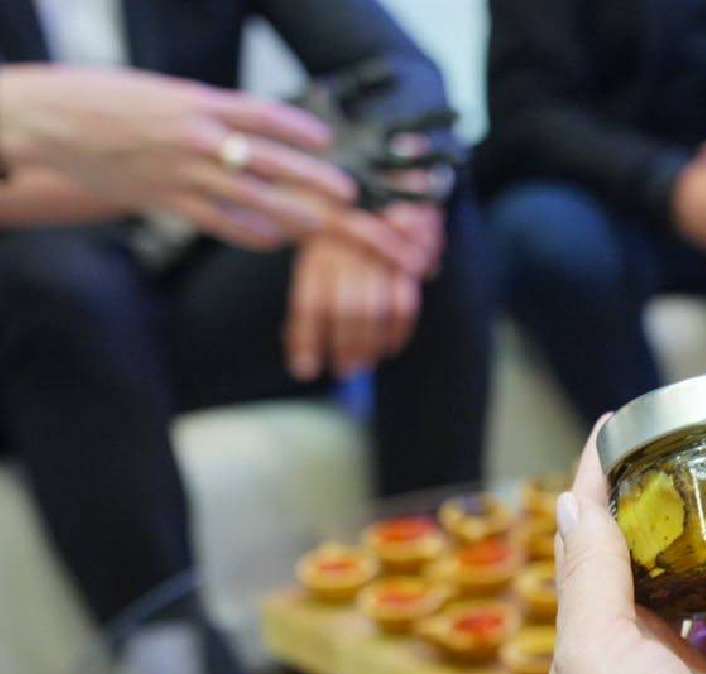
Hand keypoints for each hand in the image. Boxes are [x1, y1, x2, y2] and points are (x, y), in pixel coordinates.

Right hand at [0, 66, 354, 248]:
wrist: (52, 121)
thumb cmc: (109, 101)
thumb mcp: (165, 93)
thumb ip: (208, 112)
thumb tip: (249, 131)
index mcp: (197, 102)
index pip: (263, 114)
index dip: (301, 129)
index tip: (328, 141)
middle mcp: (195, 137)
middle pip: (271, 159)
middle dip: (314, 178)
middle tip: (347, 192)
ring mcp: (182, 172)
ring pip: (251, 197)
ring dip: (293, 213)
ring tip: (321, 225)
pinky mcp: (166, 201)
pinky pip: (219, 223)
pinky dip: (252, 232)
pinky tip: (274, 240)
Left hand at [285, 233, 421, 380]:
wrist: (388, 196)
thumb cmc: (347, 236)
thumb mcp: (320, 253)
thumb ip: (313, 295)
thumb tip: (300, 350)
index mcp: (320, 250)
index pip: (311, 302)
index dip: (307, 340)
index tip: (305, 371)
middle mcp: (348, 252)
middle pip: (346, 310)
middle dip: (345, 347)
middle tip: (343, 371)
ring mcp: (381, 257)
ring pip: (377, 311)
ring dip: (371, 345)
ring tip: (364, 364)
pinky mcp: (410, 262)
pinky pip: (405, 305)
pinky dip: (398, 332)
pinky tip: (390, 348)